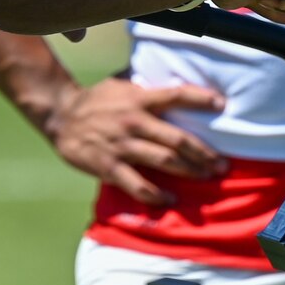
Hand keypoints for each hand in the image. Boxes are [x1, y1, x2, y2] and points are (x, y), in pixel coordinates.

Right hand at [43, 77, 227, 205]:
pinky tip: (170, 199)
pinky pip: (137, 185)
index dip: (200, 98)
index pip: (176, 95)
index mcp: (139, 99)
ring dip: (190, 171)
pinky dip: (156, 195)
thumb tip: (174, 86)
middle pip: (178, 139)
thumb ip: (146, 89)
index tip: (222, 105)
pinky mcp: (109, 166)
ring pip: (164, 161)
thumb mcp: (122, 85)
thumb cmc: (96, 100)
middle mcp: (134, 122)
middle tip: (222, 164)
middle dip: (204, 153)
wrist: (61, 116)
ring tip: (207, 178)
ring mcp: (122, 145)